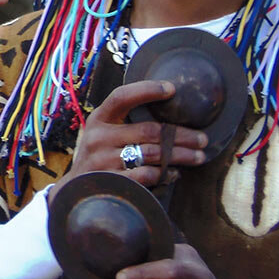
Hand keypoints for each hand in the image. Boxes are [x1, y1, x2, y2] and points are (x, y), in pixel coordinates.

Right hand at [47, 82, 207, 204]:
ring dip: (181, 155)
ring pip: (153, 154)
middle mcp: (99, 137)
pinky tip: (175, 173)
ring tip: (198, 156)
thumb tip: (167, 109)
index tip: (172, 89)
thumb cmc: (99, 155)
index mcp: (98, 119)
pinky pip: (148, 175)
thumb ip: (123, 123)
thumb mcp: (102, 133)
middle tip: (202, 138)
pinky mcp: (112, 181)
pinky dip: (166, 174)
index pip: (121, 97)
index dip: (146, 90)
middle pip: (149, 131)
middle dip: (181, 135)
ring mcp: (104, 160)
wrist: (77, 189)